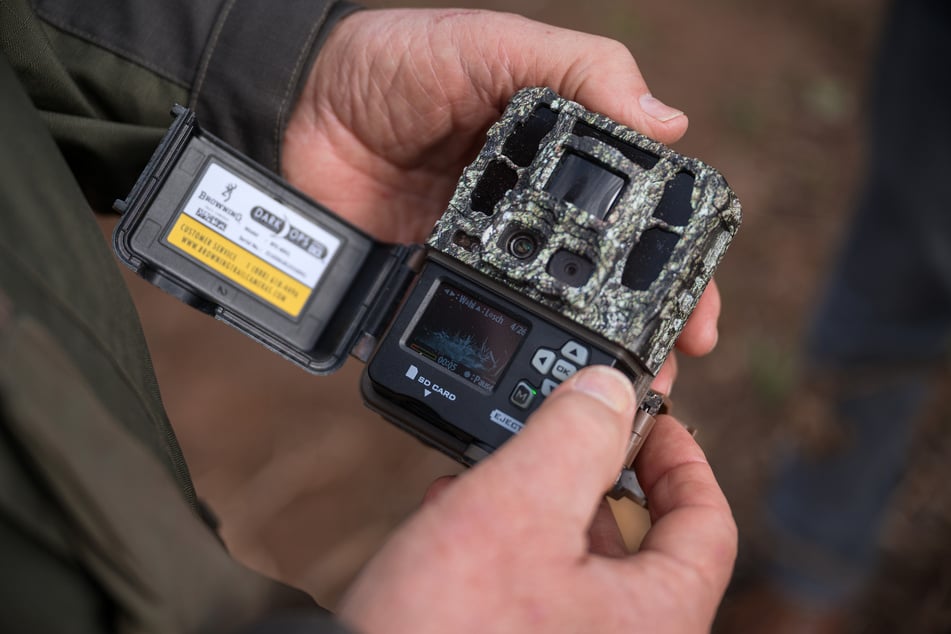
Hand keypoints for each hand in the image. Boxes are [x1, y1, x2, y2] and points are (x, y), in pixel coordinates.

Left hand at [283, 9, 720, 389]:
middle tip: (668, 371)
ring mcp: (480, 257)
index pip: (633, 218)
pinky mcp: (431, 288)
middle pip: (600, 285)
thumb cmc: (391, 65)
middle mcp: (525, 216)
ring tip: (615, 398)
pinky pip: (475, 332)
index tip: (697, 308)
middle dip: (641, 331)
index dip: (672, 265)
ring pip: (545, 321)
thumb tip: (668, 123)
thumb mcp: (490, 48)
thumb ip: (576, 70)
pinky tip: (533, 394)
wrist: (291, 110)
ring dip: (583, 362)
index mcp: (553, 159)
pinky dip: (505, 364)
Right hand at [337, 366, 736, 632]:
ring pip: (575, 560)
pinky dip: (507, 544)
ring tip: (493, 470)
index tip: (651, 420)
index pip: (708, 526)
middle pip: (635, 539)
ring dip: (537, 505)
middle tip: (564, 430)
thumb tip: (608, 391)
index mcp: (656, 618)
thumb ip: (574, 437)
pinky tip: (457, 518)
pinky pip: (533, 588)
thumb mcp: (517, 510)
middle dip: (591, 474)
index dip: (683, 460)